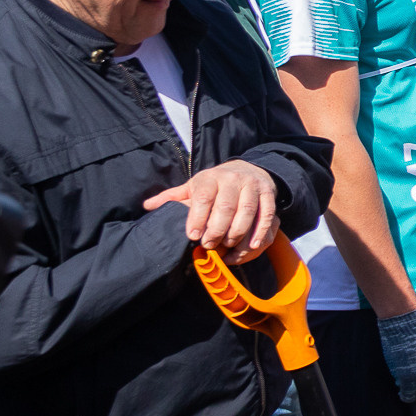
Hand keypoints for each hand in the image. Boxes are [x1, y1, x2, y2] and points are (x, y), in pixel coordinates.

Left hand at [144, 161, 278, 263]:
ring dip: (237, 233)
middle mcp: (232, 179)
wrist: (248, 169)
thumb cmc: (216, 184)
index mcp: (210, 177)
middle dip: (216, 229)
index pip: (203, 197)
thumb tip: (147, 206)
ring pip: (246, 211)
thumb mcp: (193, 187)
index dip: (197, 217)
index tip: (192, 236)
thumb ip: (172, 197)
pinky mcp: (269, 194)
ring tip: (227, 247)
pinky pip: (267, 215)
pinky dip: (260, 231)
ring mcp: (252, 186)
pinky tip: (252, 245)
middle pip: (226, 206)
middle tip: (209, 245)